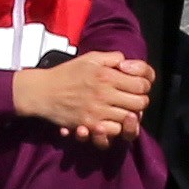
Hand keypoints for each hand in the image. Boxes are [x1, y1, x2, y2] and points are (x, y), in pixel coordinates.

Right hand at [13, 50, 154, 140]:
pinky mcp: (90, 124)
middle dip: (140, 101)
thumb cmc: (67, 73)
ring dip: (130, 115)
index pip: (142, 84)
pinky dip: (116, 127)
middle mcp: (105, 92)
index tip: (138, 86)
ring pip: (129, 118)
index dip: (145, 85)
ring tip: (123, 110)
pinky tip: (112, 120)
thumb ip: (112, 57)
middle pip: (140, 103)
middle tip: (133, 100)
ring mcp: (98, 110)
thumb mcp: (90, 58)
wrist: (43, 92)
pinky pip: (114, 131)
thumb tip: (128, 62)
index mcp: (107, 74)